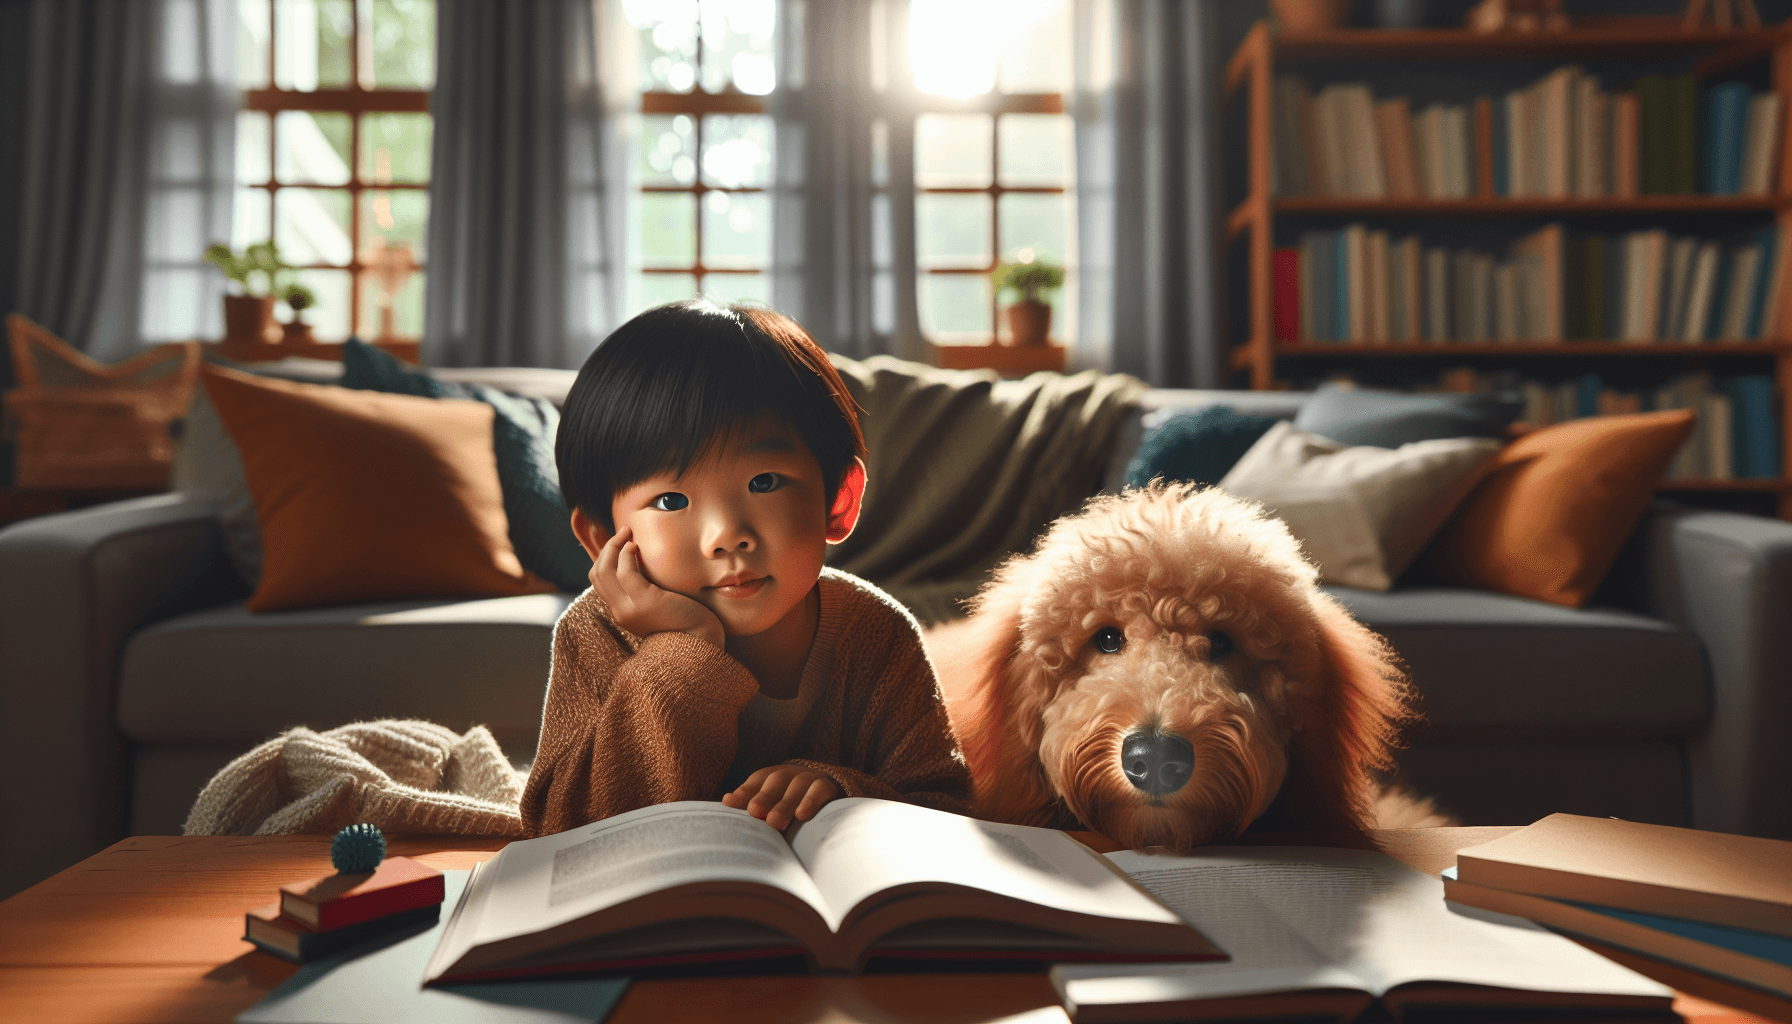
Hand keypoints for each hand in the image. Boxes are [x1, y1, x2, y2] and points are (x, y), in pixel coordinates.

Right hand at [590, 525, 723, 647]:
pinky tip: (636, 546)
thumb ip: (644, 587)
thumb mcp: (657, 600)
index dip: (605, 557)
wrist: (702, 636)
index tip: (620, 542)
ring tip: (627, 533)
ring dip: (613, 546)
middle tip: (623, 532)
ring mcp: (629, 609)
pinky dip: (626, 555)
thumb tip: (639, 561)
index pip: (599, 581)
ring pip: (604, 571)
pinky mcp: (644, 603)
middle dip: (606, 548)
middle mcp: (619, 613)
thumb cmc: (686, 616)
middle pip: (596, 574)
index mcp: (621, 612)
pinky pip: (625, 572)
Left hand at [722, 766, 840, 829]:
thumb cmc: (796, 811)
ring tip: (774, 822)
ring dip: (785, 803)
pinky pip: (819, 790)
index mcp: (775, 777)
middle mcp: (792, 774)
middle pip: (775, 781)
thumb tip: (727, 803)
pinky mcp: (829, 786)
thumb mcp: (775, 810)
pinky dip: (810, 801)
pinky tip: (802, 815)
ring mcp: (811, 778)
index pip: (757, 780)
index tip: (729, 803)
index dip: (744, 791)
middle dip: (764, 797)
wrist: (835, 805)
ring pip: (797, 786)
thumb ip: (755, 809)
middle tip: (754, 813)